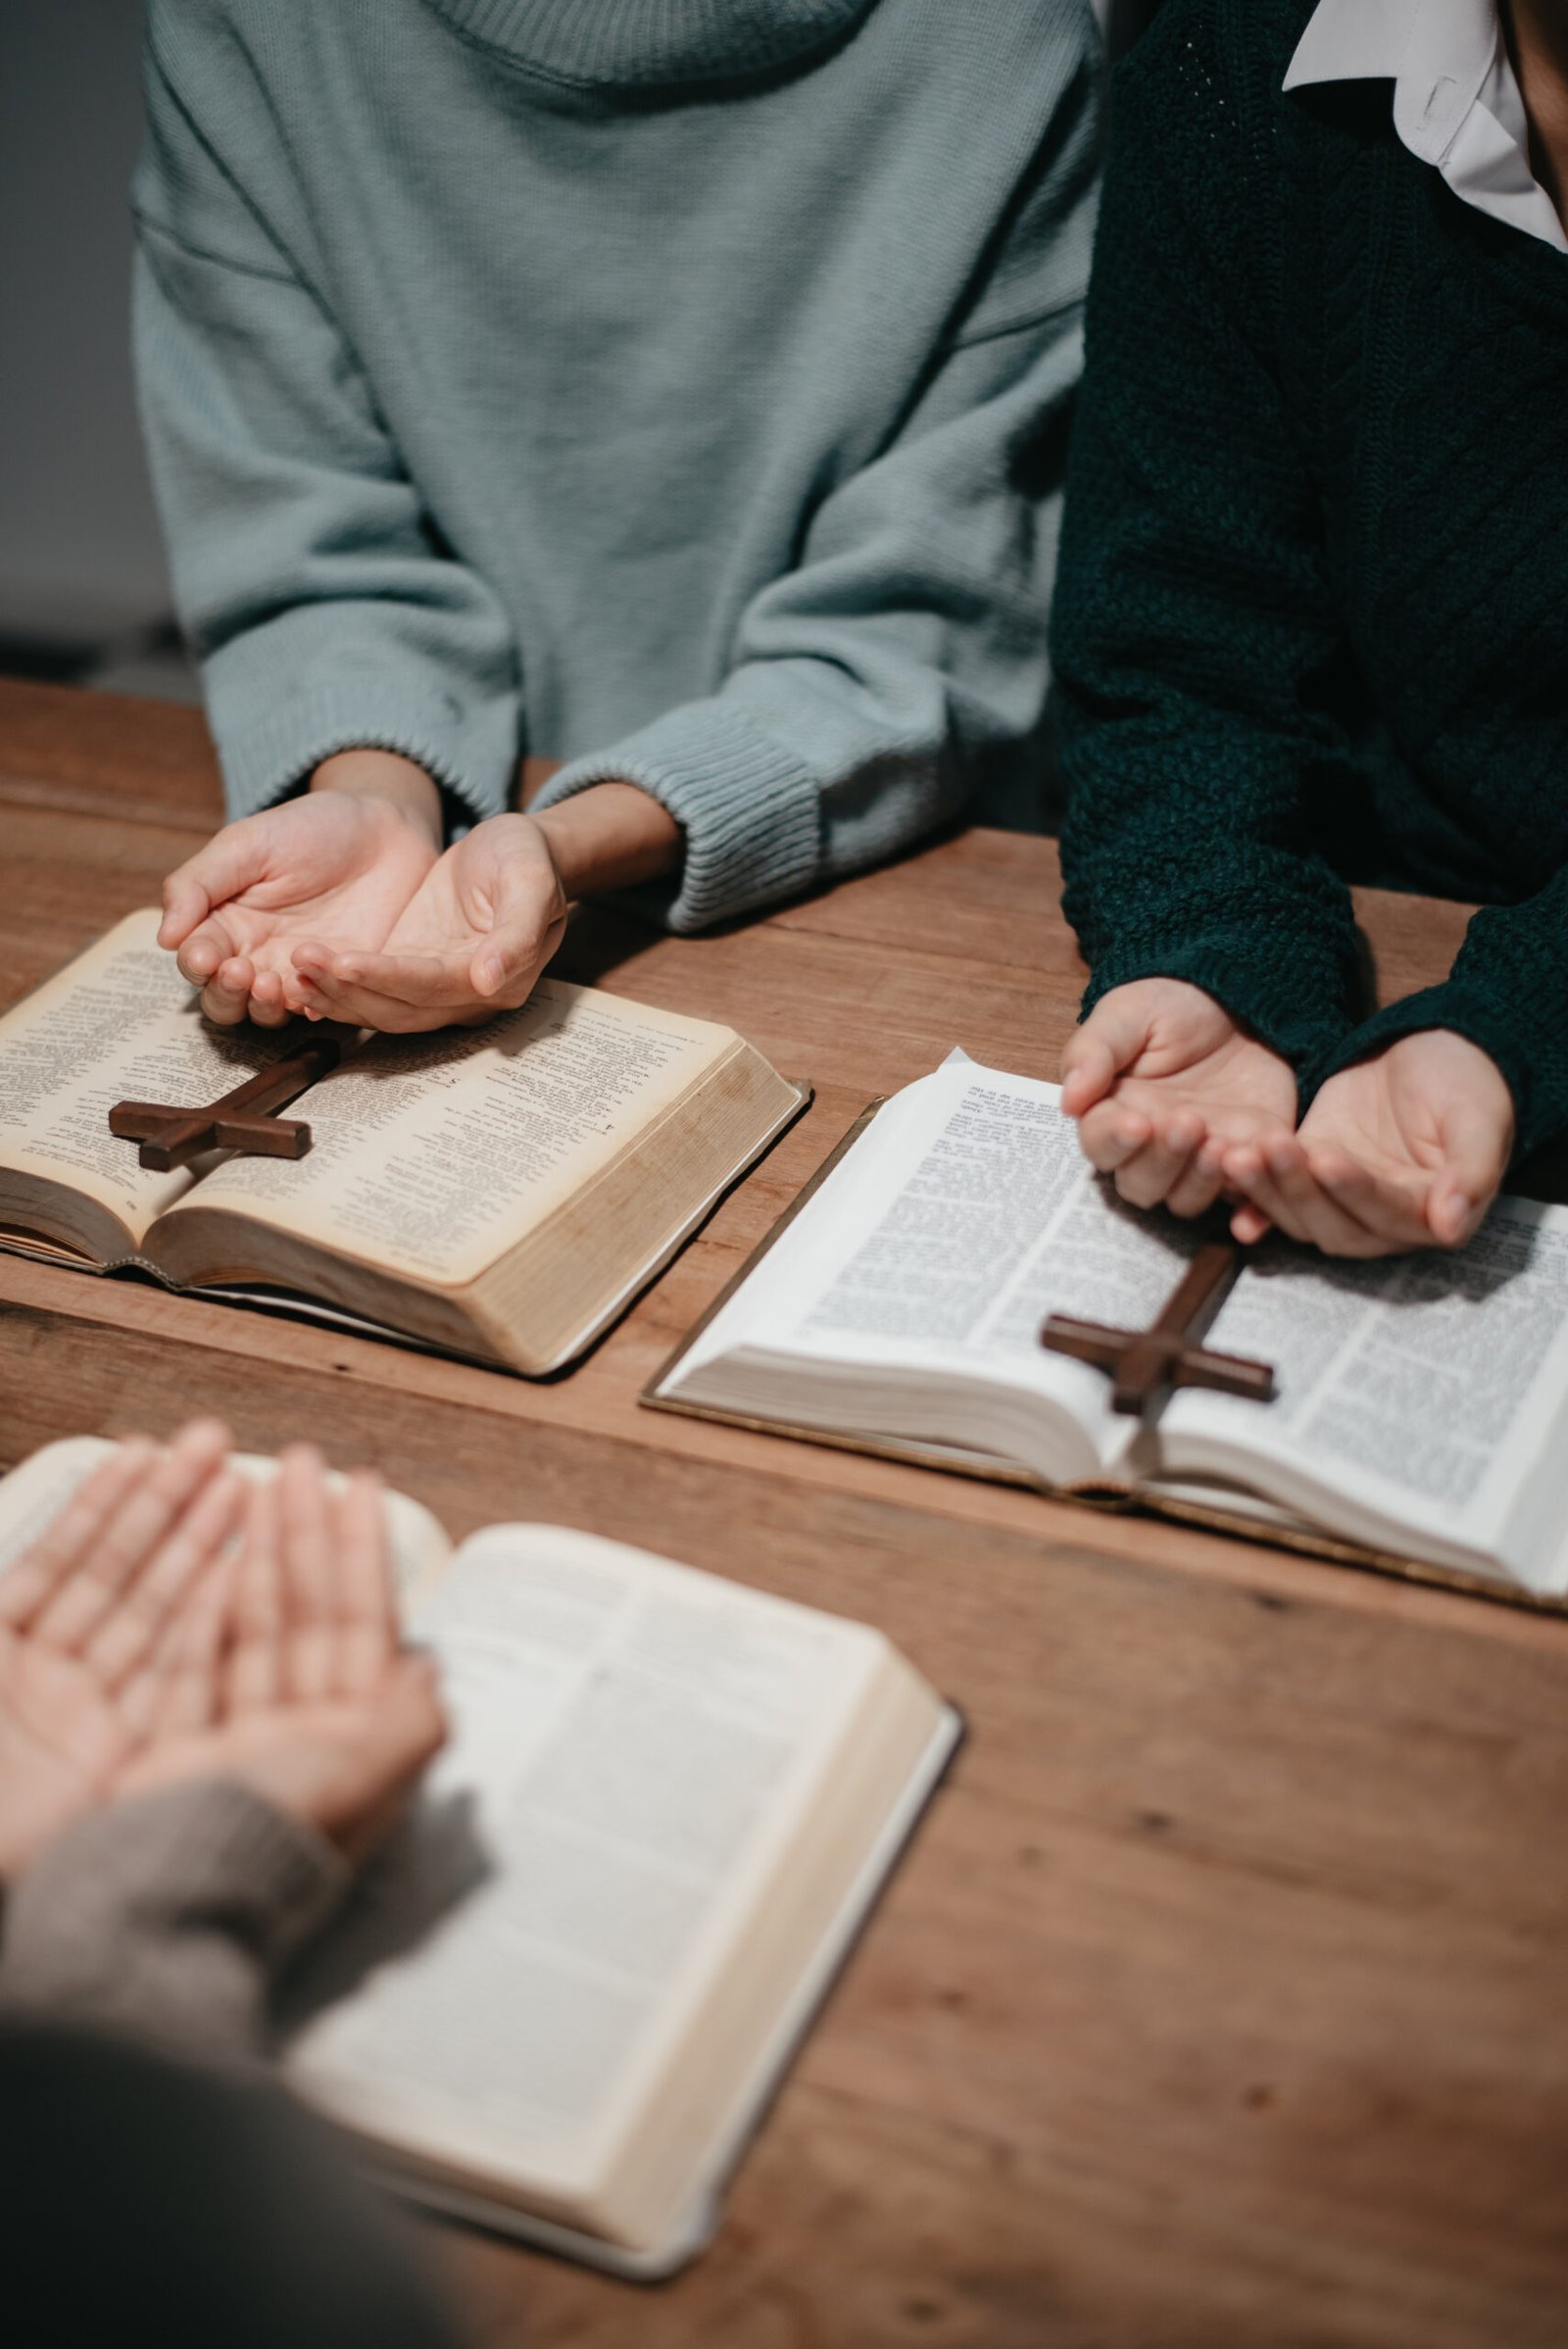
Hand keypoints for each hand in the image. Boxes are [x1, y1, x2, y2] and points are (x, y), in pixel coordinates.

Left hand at [0, 1422, 243, 1877]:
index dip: (105, 1504)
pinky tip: (230, 1575)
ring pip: (152, 1613)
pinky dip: (201, 1622)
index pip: (63, 1560)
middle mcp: (47, 1682)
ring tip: (236, 1488)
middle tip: (213, 1448)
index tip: (147, 1454)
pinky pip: (169, 1678)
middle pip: (118, 1575)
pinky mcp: (122, 1761)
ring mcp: (88, 1719)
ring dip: (193, 1546)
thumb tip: (32, 1537)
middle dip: (167, 1506)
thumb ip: (10, 1596)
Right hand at [120, 1445, 445, 1861]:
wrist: (179, 1892)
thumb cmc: (280, 1836)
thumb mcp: (373, 1772)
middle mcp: (302, 1737)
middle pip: (309, 1612)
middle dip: (308, 1533)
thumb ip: (415, 1716)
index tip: (360, 1486)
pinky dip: (207, 1611)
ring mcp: (238, 1742)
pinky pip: (195, 1666)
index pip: (365, 1623)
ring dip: (263, 1555)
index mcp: (354, 1742)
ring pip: (256, 1628)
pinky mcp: (177, 1751)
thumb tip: (434, 1666)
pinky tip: (220, 1561)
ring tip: (263, 1489)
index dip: (364, 1551)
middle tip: (301, 1463)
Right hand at [159, 753, 441, 1027]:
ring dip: (264, 1007)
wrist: (382, 829)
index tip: (205, 956)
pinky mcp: (344, 984)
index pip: (198, 961)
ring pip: (269, 1014)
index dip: (197, 965)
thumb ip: (199, 884)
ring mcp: (300, 976)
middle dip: (227, 994)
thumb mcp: (247, 843)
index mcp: (225, 925)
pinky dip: (314, 1009)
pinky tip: (314, 998)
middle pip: (226, 1000)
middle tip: (241, 972)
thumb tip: (165, 938)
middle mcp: (257, 958)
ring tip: (272, 982)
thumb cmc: (310, 829)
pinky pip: (324, 1010)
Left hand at [285, 812, 567, 1032]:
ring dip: (335, 992)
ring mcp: (434, 988)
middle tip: (301, 959)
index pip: (434, 986)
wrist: (516, 851)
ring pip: (378, 1007)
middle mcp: (466, 997)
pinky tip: (301, 972)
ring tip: (294, 964)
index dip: (388, 978)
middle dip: (347, 988)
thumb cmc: (528, 859)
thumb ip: (517, 934)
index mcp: (501, 980)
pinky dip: (336, 987)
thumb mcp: (531, 883)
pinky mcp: (409, 971)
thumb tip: (490, 979)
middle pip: (399, 1007)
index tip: (345, 962)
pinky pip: (370, 991)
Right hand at [1061, 979, 1298, 1218]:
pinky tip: (1257, 1160)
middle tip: (1188, 1123)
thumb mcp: (1126, 1014)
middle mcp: (1152, 1148)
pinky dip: (1250, 1191)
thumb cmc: (1170, 1006)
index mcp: (1114, 1114)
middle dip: (1163, 1161)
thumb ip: (1093, 1053)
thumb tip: (1069, 1101)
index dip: (1115, 1142)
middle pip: (1141, 1185)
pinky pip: (1246, 1194)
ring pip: (1186, 1199)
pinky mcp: (1248, 1159)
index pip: (1101, 1146)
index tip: (1137, 1123)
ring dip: (1201, 1181)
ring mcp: (1199, 1160)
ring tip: (1221, 1144)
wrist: (1237, 998)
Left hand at [1215, 1029, 1514, 1257]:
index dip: (1356, 1190)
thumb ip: (1473, 1173)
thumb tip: (1451, 1227)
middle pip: (1333, 1225)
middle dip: (1297, 1189)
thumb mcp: (1480, 1119)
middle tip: (1269, 1148)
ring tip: (1236, 1151)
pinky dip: (1247, 1189)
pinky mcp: (1308, 1174)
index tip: (1327, 1158)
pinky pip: (1274, 1192)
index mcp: (1431, 1215)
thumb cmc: (1470, 1084)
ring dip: (1265, 1187)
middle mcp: (1383, 1222)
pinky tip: (1220, 1169)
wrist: (1438, 1050)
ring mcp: (1341, 1201)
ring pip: (1297, 1213)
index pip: (1388, 1213)